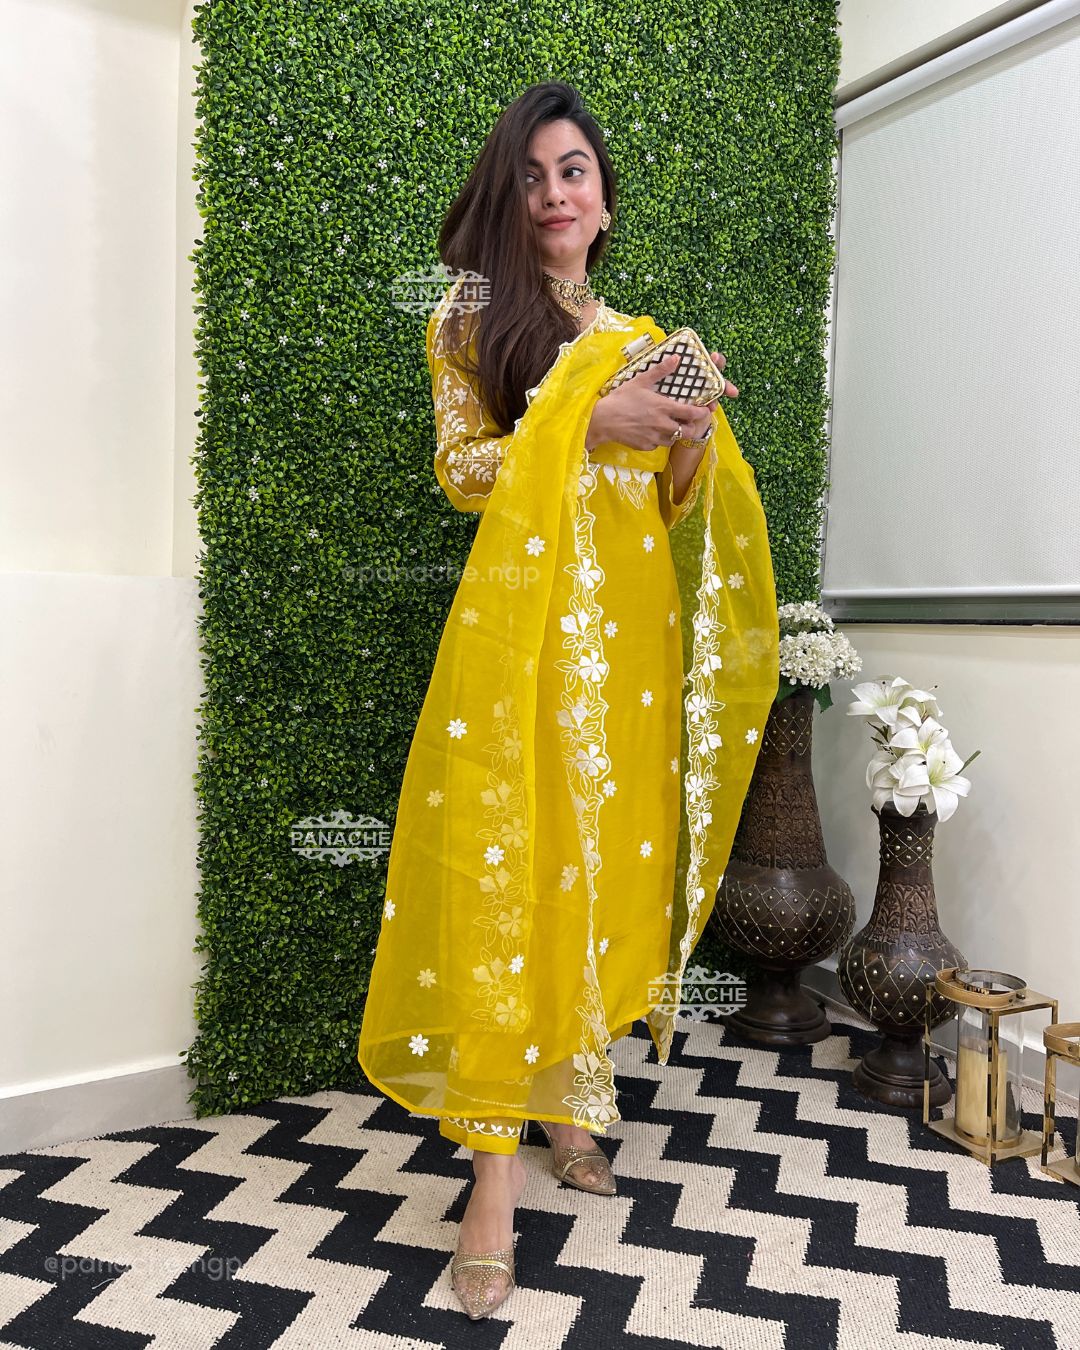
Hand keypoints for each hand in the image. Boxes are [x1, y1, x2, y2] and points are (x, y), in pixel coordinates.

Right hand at [586, 349, 738, 452]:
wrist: (602, 421)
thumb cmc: (621, 399)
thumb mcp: (640, 381)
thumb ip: (660, 371)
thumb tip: (676, 358)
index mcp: (664, 408)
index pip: (691, 414)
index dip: (702, 413)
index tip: (704, 410)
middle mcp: (663, 425)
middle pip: (688, 432)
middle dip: (693, 428)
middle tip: (690, 422)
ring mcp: (655, 438)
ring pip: (674, 440)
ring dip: (676, 434)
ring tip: (672, 426)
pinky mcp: (646, 447)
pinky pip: (659, 445)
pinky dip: (660, 439)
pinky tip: (654, 432)